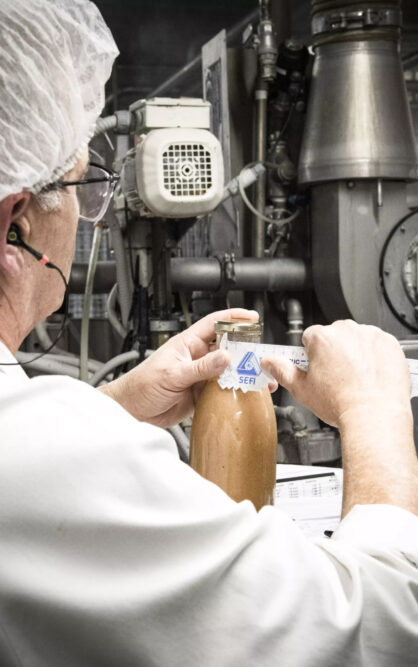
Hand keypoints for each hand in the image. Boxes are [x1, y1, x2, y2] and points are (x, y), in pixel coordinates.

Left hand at [100, 308, 257, 427]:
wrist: (132, 411)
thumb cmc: (142, 385)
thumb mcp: (173, 374)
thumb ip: (200, 367)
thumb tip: (225, 358)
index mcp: (188, 344)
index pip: (215, 323)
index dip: (234, 318)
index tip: (253, 318)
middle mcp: (197, 357)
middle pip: (227, 347)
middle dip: (245, 349)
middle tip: (262, 354)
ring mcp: (200, 376)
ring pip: (228, 370)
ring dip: (243, 373)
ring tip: (260, 377)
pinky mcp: (201, 394)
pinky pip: (223, 390)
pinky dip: (235, 391)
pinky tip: (245, 393)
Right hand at [261, 320, 411, 427]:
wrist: (374, 415)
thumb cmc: (341, 403)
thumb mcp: (302, 389)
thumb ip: (282, 370)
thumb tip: (268, 362)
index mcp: (322, 338)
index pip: (310, 337)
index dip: (312, 355)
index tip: (318, 368)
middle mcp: (346, 331)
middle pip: (334, 336)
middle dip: (333, 352)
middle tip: (336, 376)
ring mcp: (369, 335)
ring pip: (356, 339)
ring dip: (355, 352)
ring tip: (355, 377)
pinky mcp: (389, 343)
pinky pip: (378, 345)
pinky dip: (375, 356)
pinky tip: (370, 375)